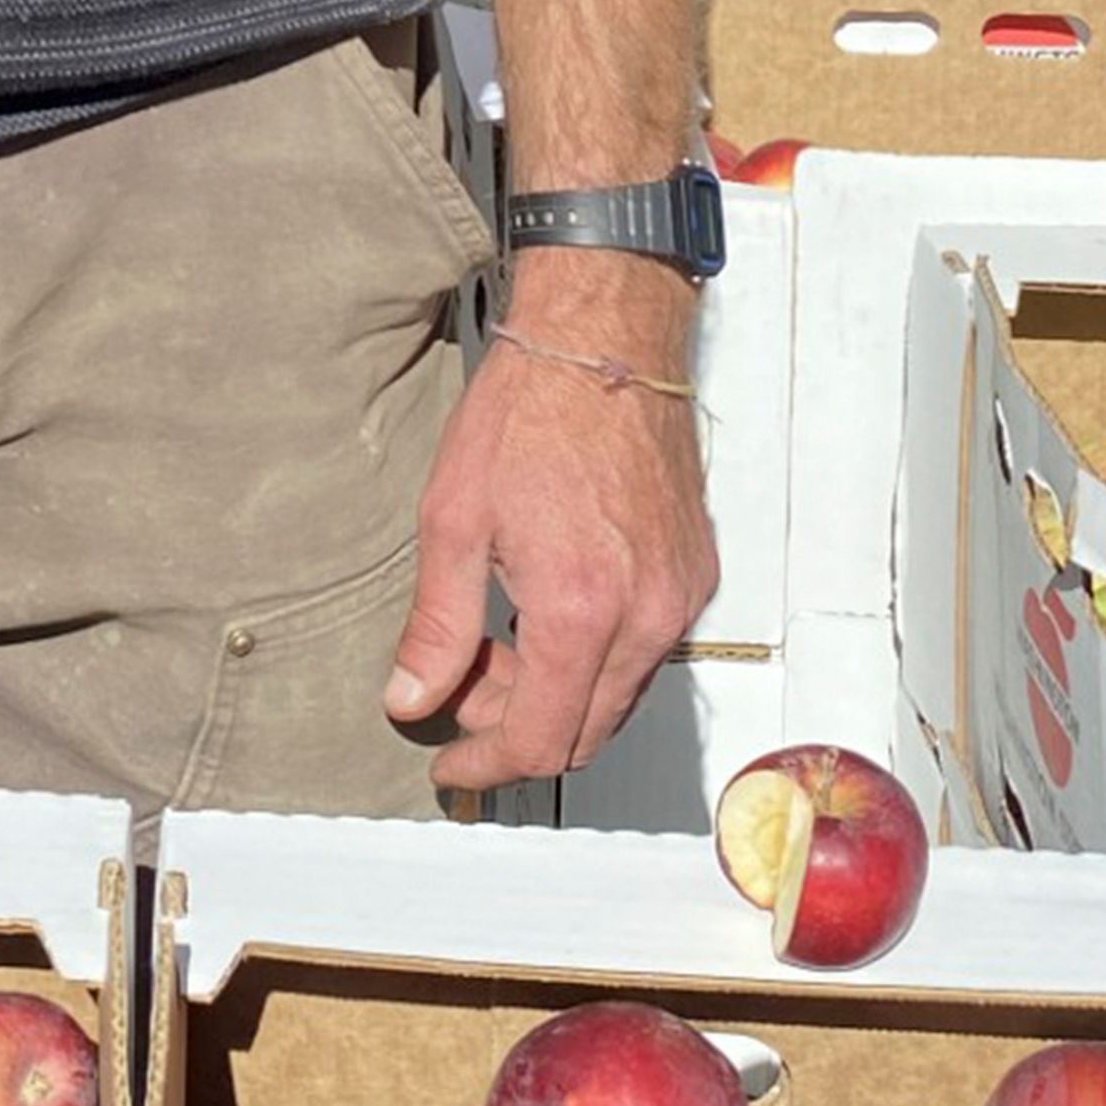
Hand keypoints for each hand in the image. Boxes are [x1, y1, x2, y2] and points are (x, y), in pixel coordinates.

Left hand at [384, 303, 719, 795]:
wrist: (602, 339)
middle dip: (516, 730)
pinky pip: (643, 650)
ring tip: (497, 645)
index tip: (451, 766)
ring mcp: (678, 594)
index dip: (485, 765)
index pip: (539, 737)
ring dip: (555, 694)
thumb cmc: (531, 409)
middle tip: (461, 696)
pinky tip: (546, 615)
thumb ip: (437, 625)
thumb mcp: (453, 519)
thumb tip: (412, 697)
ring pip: (616, 695)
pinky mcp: (693, 572)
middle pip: (584, 731)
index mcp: (581, 609)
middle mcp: (645, 613)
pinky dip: (593, 657)